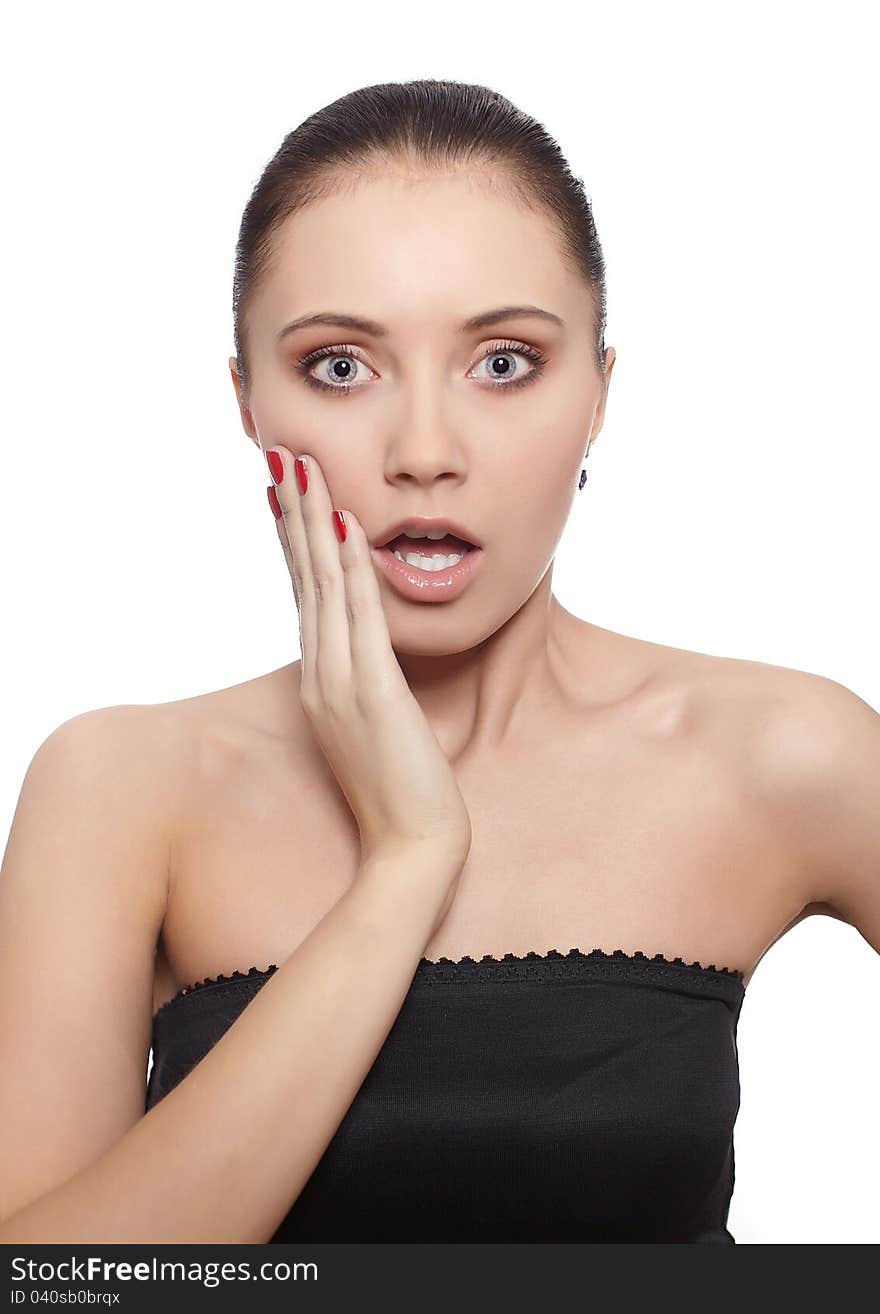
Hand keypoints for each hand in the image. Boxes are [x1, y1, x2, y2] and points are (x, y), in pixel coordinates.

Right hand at [266, 448, 472, 868]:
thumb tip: (375, 661)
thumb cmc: (401, 794)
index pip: (306, 596)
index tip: (284, 493)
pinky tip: (348, 525)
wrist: (411, 849)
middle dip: (294, 514)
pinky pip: (361, 617)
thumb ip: (370, 689)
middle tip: (282, 457)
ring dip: (314, 522)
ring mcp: (342, 684)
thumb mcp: (378, 731)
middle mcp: (322, 675)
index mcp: (323, 681)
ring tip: (302, 469)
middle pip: (305, 580)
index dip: (294, 541)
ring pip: (324, 587)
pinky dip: (353, 568)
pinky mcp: (374, 695)